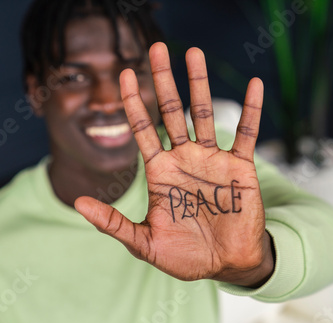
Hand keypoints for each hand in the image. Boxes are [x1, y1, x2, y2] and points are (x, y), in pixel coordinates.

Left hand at [75, 42, 273, 287]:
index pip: (143, 128)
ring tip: (193, 53)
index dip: (134, 101)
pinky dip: (251, 110)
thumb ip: (112, 223)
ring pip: (204, 114)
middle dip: (164, 81)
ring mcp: (212, 160)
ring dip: (199, 84)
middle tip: (157, 48)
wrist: (225, 265)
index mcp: (160, 172)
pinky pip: (246, 133)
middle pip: (171, 111)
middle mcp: (184, 158)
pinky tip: (254, 84)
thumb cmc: (184, 256)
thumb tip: (78, 203)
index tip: (125, 73)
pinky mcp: (239, 167)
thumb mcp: (143, 243)